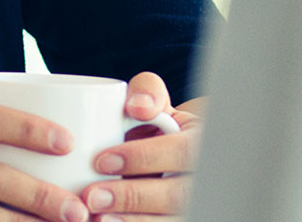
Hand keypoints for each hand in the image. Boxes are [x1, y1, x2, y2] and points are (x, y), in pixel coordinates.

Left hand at [77, 72, 202, 220]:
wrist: (170, 160)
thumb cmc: (158, 128)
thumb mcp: (157, 105)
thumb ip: (147, 93)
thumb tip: (137, 106)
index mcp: (205, 144)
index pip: (183, 152)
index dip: (143, 158)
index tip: (101, 161)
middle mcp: (209, 180)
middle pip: (179, 196)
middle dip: (133, 196)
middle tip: (91, 196)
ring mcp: (201, 204)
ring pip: (175, 219)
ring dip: (135, 221)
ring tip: (97, 218)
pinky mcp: (183, 217)